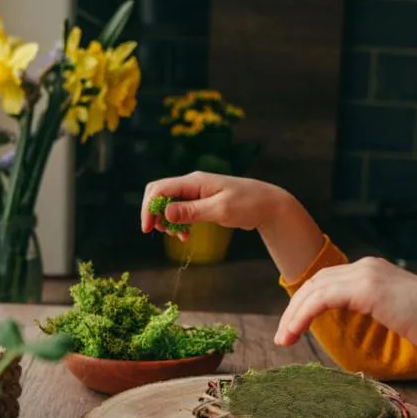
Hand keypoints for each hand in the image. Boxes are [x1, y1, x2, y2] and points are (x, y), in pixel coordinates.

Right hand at [140, 171, 286, 239]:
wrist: (268, 204)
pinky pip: (182, 210)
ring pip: (169, 203)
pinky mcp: (203, 202)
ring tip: (177, 236)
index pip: (160, 189)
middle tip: (157, 232)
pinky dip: (179, 223)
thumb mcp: (220, 210)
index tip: (147, 229)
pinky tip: (185, 235)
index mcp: (195, 181)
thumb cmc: (247, 204)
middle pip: (160, 193)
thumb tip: (165, 213)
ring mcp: (197, 192)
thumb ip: (192, 211)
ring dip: (167, 220)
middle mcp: (193, 184)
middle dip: (154, 212)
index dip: (149, 208)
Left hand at [274, 257, 416, 361]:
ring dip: (293, 315)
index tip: (293, 328)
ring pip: (314, 290)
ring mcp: (366, 274)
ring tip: (283, 340)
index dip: (306, 303)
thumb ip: (373, 312)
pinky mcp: (366, 289)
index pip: (327, 281)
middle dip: (293, 309)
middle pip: (315, 283)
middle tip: (282, 337)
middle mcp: (367, 266)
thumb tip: (353, 327)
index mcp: (373, 270)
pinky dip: (302, 315)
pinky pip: (322, 299)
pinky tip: (293, 333)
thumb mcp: (395, 314)